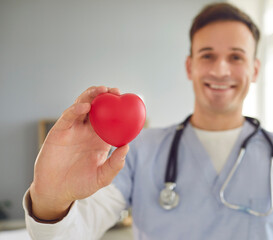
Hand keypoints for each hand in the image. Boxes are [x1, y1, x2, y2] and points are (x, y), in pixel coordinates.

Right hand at [29, 86, 128, 219]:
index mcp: (100, 139)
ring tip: (102, 90)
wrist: (55, 191)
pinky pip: (68, 116)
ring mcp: (73, 129)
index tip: (128, 102)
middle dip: (106, 96)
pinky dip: (76, 109)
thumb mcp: (101, 177)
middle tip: (115, 91)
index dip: (119, 109)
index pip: (111, 119)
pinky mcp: (59, 131)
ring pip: (82, 106)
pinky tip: (85, 106)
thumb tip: (127, 146)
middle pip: (98, 107)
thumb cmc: (80, 185)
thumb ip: (114, 164)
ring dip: (92, 96)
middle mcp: (88, 131)